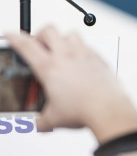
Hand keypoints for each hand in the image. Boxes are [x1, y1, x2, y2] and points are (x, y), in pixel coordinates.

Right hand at [5, 27, 136, 142]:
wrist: (109, 109)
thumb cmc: (83, 111)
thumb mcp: (53, 119)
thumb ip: (42, 120)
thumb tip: (41, 124)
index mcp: (49, 68)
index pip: (26, 46)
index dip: (15, 37)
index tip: (10, 35)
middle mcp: (67, 56)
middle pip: (49, 30)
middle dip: (39, 34)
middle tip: (37, 45)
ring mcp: (84, 54)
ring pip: (70, 33)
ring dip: (61, 39)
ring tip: (59, 50)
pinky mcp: (99, 58)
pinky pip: (87, 45)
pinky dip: (80, 49)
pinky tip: (79, 61)